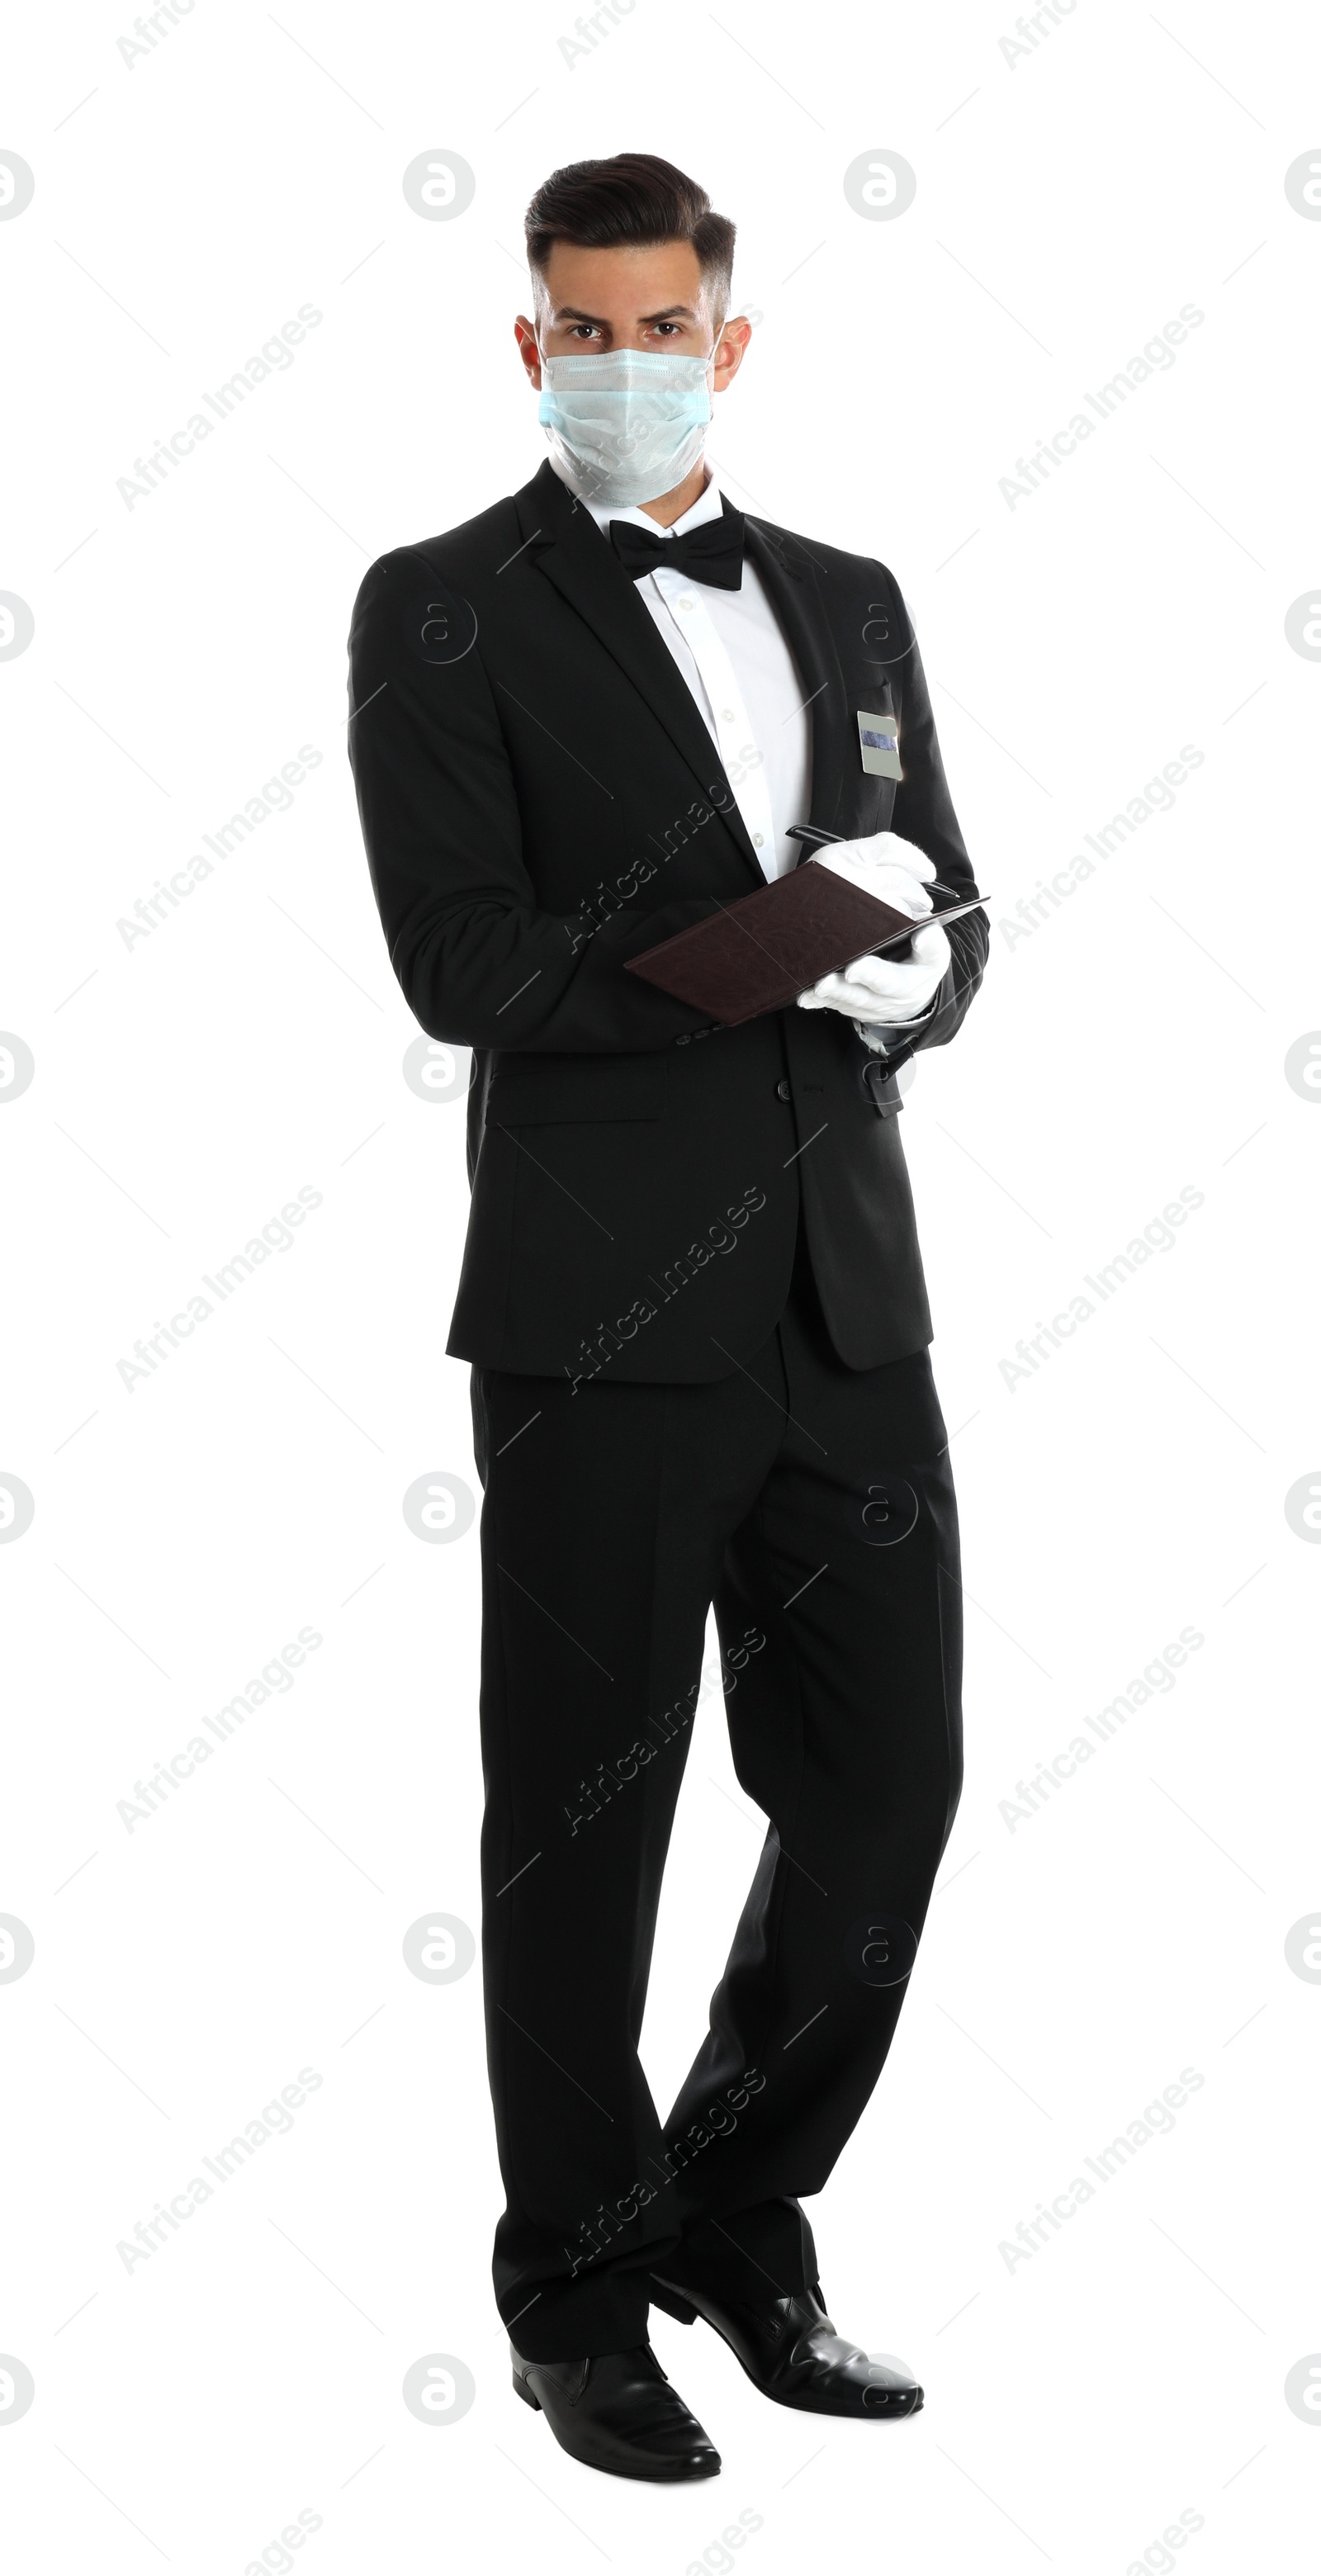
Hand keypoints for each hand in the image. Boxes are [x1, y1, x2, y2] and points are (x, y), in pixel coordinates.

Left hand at [796, 833, 949, 1026]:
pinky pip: (833, 1005)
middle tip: (825, 980)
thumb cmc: (921, 964)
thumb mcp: (935, 954)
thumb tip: (925, 933)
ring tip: (811, 988)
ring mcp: (866, 1006)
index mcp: (908, 985)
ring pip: (845, 1002)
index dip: (874, 975)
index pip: (891, 981)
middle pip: (862, 996)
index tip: (855, 968)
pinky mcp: (851, 1006)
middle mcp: (886, 1001)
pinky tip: (804, 997)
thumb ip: (932, 944)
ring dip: (826, 996)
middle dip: (841, 988)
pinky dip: (818, 1002)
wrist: (914, 995)